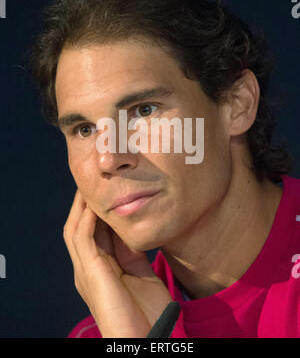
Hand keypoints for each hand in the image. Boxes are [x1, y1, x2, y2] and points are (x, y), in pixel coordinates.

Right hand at [63, 189, 172, 337]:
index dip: (98, 211)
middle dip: (85, 205)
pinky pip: (83, 239)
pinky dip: (87, 220)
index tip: (107, 192)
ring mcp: (85, 270)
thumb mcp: (140, 273)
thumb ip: (133, 252)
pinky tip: (94, 206)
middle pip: (80, 228)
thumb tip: (131, 230)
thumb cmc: (145, 312)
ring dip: (82, 208)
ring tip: (90, 188)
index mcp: (99, 269)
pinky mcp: (90, 273)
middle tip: (94, 183)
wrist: (145, 338)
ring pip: (75, 230)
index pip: (93, 232)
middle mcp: (87, 268)